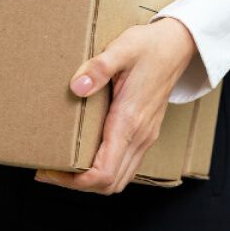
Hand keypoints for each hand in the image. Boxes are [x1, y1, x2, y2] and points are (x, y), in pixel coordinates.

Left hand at [35, 18, 196, 194]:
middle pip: (109, 184)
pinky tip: (86, 155)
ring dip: (91, 181)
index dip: (74, 181)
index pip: (103, 173)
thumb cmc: (150, 47)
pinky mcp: (145, 133)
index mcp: (130, 122)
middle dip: (78, 185)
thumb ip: (99, 67)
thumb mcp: (123, 49)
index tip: (50, 170)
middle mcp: (140, 136)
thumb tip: (76, 87)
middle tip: (50, 170)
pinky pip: (125, 166)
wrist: (178, 45)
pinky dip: (103, 171)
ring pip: (118, 179)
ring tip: (64, 166)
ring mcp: (145, 137)